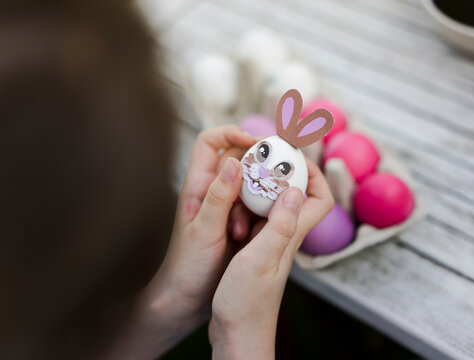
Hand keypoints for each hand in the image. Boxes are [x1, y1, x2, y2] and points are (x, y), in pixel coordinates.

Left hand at [103, 125, 255, 358]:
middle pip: (238, 159)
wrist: (184, 300)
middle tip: (273, 177)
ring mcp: (224, 207)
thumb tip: (235, 162)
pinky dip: (260, 214)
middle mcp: (211, 191)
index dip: (232, 133)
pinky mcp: (235, 223)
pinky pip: (255, 206)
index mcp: (197, 186)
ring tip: (247, 225)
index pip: (210, 141)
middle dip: (255, 166)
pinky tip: (252, 234)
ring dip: (257, 197)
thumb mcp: (204, 231)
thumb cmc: (186, 267)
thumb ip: (219, 197)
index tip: (256, 143)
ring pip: (250, 184)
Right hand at [209, 159, 333, 359]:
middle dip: (287, 171)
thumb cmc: (246, 303)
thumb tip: (294, 190)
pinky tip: (232, 200)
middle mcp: (285, 236)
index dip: (314, 174)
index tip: (294, 157)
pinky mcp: (255, 250)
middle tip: (267, 155)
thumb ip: (278, 226)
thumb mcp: (260, 259)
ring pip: (276, 204)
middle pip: (299, 195)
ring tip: (246, 171)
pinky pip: (258, 216)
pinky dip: (249, 202)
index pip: (320, 199)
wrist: (237, 333)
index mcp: (291, 235)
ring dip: (265, 185)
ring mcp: (271, 243)